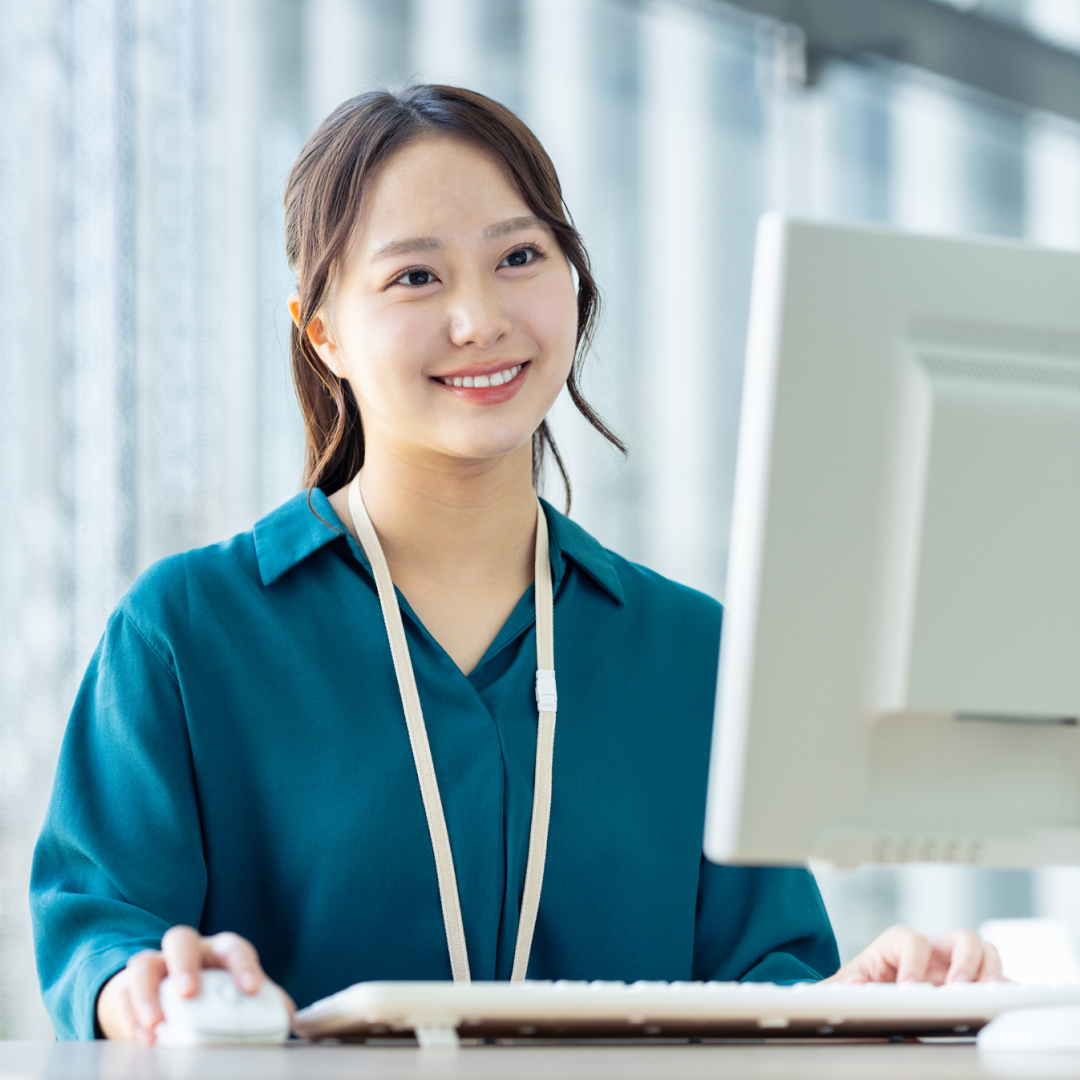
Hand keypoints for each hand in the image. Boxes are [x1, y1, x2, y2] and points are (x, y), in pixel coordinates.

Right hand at [96, 925, 292, 1042]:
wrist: (168, 997)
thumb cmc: (213, 994)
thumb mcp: (237, 996)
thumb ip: (263, 1005)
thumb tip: (288, 1017)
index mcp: (219, 952)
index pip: (234, 949)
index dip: (243, 966)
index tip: (250, 989)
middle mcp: (186, 952)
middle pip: (181, 940)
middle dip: (185, 965)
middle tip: (189, 992)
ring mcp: (153, 967)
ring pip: (144, 964)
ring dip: (147, 993)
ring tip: (155, 1024)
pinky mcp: (126, 987)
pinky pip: (122, 994)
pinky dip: (129, 1016)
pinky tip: (142, 1037)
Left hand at [823, 925, 1003, 984]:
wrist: (867, 999)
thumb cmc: (859, 987)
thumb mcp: (846, 985)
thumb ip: (847, 986)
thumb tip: (854, 993)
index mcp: (899, 944)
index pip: (913, 941)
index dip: (913, 964)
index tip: (910, 991)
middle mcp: (933, 951)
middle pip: (962, 938)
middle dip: (965, 961)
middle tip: (956, 989)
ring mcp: (955, 967)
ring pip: (986, 955)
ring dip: (991, 973)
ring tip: (986, 997)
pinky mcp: (970, 987)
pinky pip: (999, 982)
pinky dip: (1005, 991)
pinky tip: (1003, 1007)